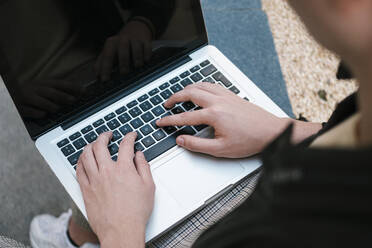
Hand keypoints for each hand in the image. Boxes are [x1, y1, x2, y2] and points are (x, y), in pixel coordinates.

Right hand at [15, 79, 82, 118]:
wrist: (11, 94)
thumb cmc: (33, 93)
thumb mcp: (45, 88)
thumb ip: (60, 90)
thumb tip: (79, 93)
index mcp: (42, 83)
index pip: (59, 84)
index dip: (72, 86)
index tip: (84, 90)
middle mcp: (35, 88)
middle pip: (50, 92)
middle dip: (62, 95)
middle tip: (73, 100)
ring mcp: (27, 97)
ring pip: (39, 100)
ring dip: (50, 105)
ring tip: (58, 108)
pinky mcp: (20, 107)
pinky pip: (29, 110)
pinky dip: (36, 112)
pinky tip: (43, 114)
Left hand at [76, 132, 154, 246]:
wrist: (121, 230)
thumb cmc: (136, 212)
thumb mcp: (149, 187)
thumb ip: (144, 167)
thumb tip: (139, 156)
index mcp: (124, 169)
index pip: (125, 145)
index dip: (129, 136)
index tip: (131, 135)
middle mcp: (107, 171)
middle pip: (101, 145)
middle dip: (105, 136)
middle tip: (109, 134)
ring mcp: (94, 180)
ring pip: (86, 155)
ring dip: (90, 145)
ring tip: (94, 143)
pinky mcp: (86, 190)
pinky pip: (79, 170)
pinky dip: (80, 161)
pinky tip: (83, 159)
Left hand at [95, 20, 152, 81]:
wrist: (135, 29)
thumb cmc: (120, 46)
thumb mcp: (109, 51)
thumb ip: (102, 62)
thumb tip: (96, 76)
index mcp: (111, 43)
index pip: (107, 56)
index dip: (105, 68)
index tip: (105, 80)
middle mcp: (123, 40)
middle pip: (122, 49)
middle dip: (123, 61)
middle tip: (124, 73)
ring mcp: (135, 39)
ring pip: (136, 47)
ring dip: (137, 57)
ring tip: (137, 66)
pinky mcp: (145, 40)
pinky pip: (147, 46)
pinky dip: (147, 54)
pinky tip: (146, 60)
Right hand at [156, 83, 289, 157]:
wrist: (270, 132)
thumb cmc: (249, 140)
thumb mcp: (221, 149)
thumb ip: (197, 145)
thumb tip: (181, 141)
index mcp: (214, 115)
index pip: (184, 117)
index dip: (169, 120)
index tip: (161, 122)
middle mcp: (218, 102)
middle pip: (189, 93)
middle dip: (174, 98)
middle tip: (166, 104)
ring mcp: (225, 96)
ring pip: (200, 85)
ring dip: (186, 89)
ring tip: (179, 95)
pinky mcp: (231, 95)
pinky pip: (212, 84)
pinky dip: (200, 85)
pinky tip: (199, 89)